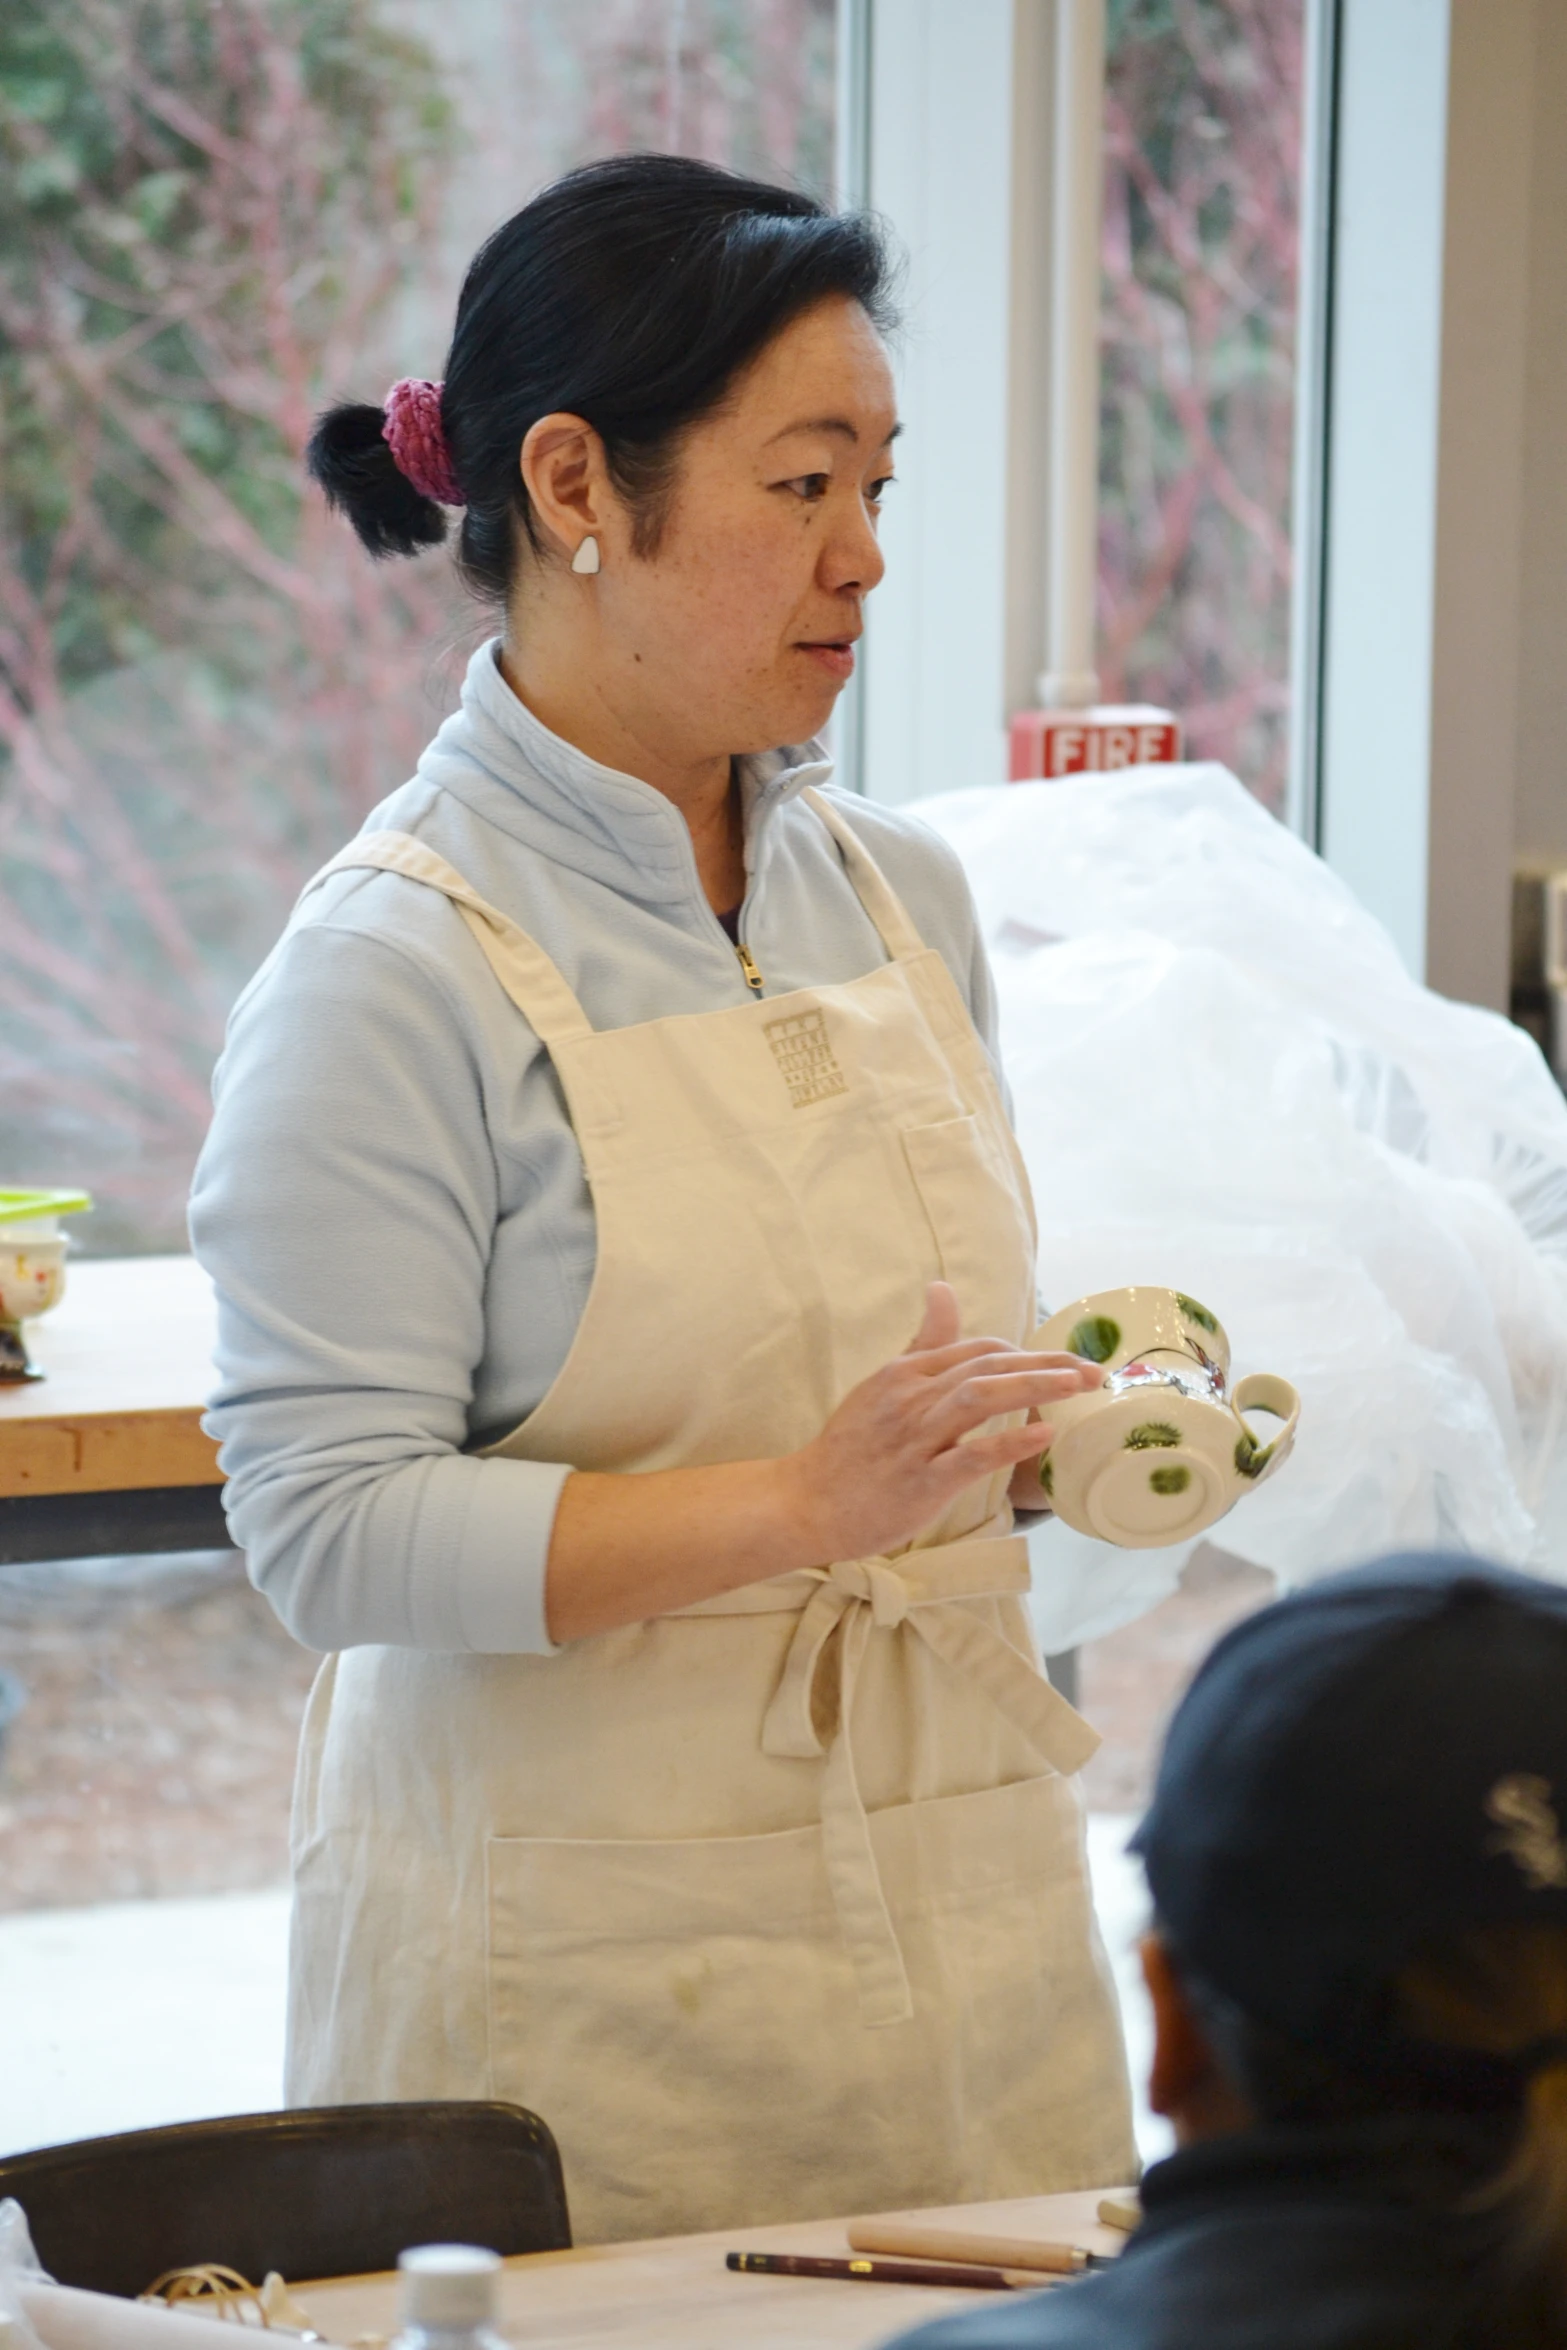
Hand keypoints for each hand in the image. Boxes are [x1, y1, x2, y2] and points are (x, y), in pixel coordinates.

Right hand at [779, 1281, 1102, 1563]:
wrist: (805, 1502)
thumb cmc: (849, 1449)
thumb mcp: (883, 1385)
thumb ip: (922, 1342)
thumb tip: (942, 1289)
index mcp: (905, 1373)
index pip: (977, 1349)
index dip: (1026, 1353)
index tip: (1064, 1365)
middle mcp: (911, 1398)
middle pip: (988, 1365)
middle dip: (1047, 1363)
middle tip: (1095, 1370)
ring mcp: (914, 1439)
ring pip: (980, 1398)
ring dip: (1036, 1387)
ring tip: (1081, 1386)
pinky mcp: (919, 1481)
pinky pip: (969, 1455)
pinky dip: (1008, 1442)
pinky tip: (1043, 1433)